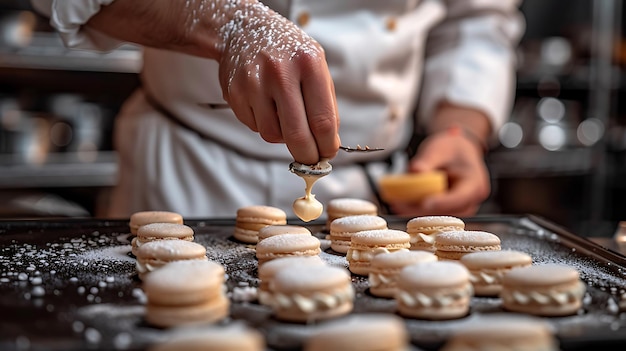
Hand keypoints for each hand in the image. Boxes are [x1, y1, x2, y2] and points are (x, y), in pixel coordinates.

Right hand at [86, 0, 339, 164]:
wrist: (245, 29)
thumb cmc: (288, 53)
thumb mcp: (315, 65)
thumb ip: (324, 103)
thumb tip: (328, 144)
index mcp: (309, 63)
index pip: (322, 120)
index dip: (327, 145)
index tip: (328, 155)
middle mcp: (280, 72)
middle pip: (297, 134)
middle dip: (306, 155)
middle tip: (310, 161)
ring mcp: (254, 83)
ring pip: (273, 135)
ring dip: (282, 136)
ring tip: (283, 116)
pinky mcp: (234, 93)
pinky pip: (254, 127)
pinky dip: (263, 124)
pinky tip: (265, 105)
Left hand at [388, 128, 489, 216]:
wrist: (458, 152)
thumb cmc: (451, 149)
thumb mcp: (439, 148)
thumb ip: (427, 160)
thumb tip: (415, 171)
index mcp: (474, 183)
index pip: (459, 197)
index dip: (441, 202)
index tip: (424, 203)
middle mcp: (471, 200)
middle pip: (446, 210)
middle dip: (421, 209)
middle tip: (398, 205)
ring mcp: (460, 208)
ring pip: (438, 215)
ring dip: (416, 211)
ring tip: (396, 204)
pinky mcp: (449, 210)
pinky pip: (433, 213)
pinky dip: (417, 209)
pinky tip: (401, 204)